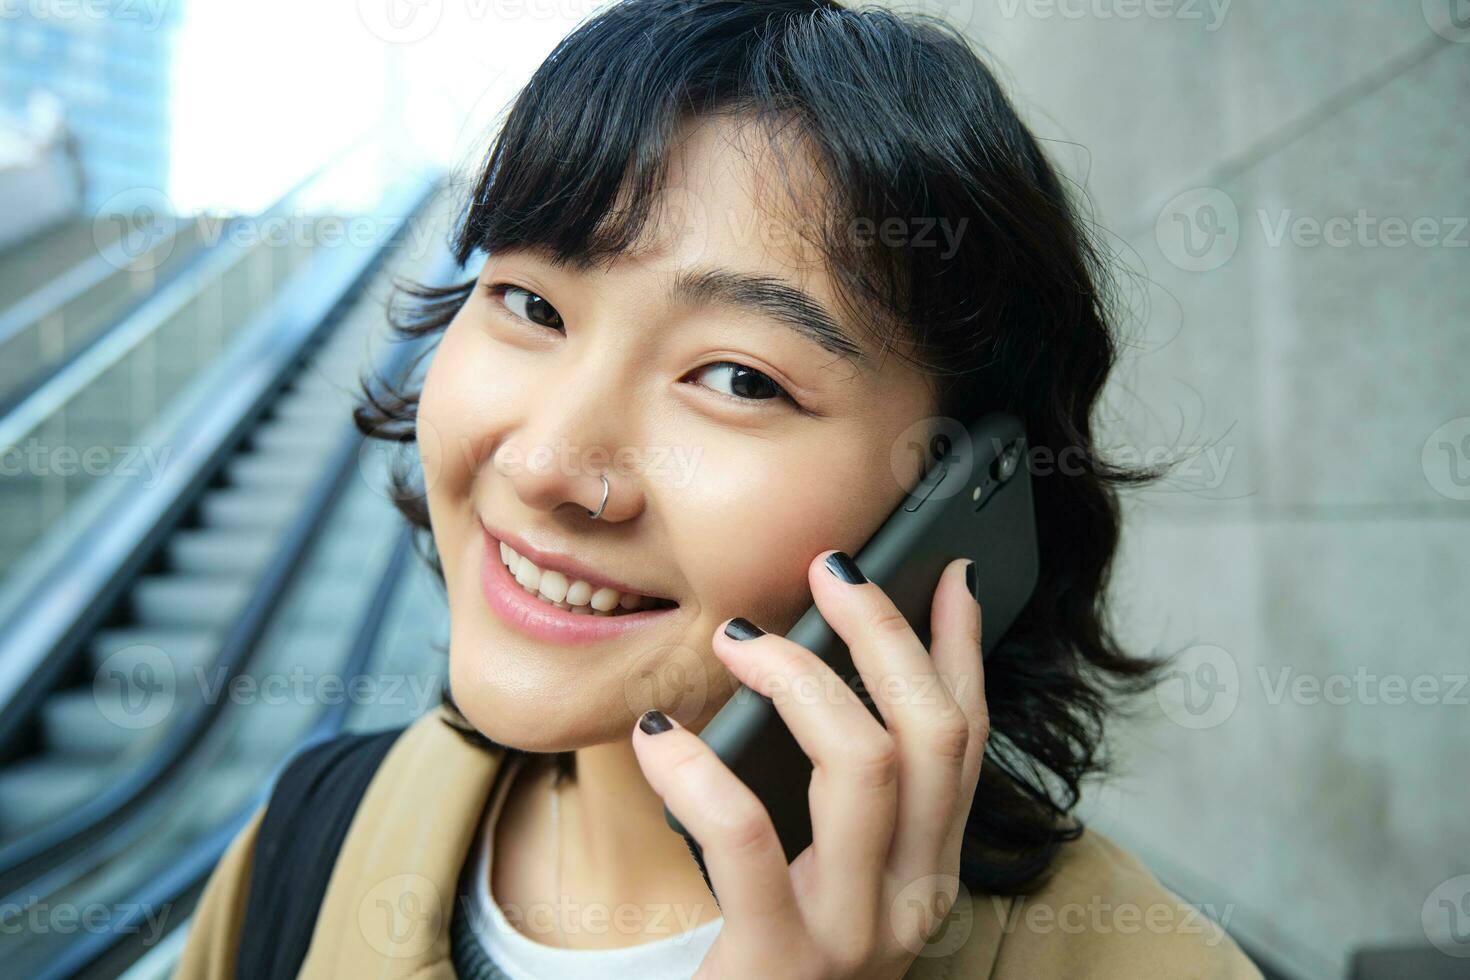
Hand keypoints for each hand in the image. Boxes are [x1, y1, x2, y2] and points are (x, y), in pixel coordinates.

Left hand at [631, 550, 988, 979]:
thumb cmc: (768, 962)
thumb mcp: (830, 877)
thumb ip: (844, 797)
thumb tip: (830, 674)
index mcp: (927, 873)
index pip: (968, 742)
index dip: (962, 651)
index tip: (949, 574)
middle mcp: (912, 901)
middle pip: (931, 736)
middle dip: (885, 634)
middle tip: (830, 570)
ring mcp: (854, 935)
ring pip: (865, 764)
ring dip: (802, 679)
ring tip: (741, 640)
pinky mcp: (779, 963)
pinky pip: (746, 837)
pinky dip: (700, 774)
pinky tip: (659, 741)